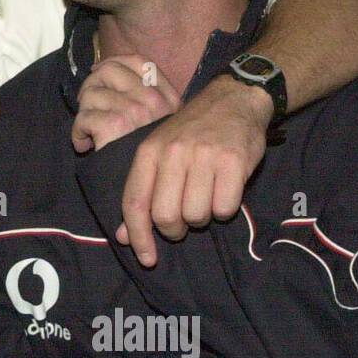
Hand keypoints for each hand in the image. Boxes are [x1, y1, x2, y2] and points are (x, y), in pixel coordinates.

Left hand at [71, 54, 180, 152]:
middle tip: (88, 106)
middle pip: (109, 70)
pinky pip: (83, 117)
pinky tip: (85, 146)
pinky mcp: (113, 126)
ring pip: (91, 93)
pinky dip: (77, 133)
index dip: (114, 62)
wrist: (151, 191)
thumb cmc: (149, 161)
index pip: (139, 61)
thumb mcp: (159, 125)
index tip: (99, 72)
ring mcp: (134, 112)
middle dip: (92, 85)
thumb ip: (142, 97)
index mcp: (167, 99)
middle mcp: (152, 102)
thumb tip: (102, 67)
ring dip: (84, 113)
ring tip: (89, 132)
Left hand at [117, 73, 272, 266]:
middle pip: (166, 216)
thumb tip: (124, 236)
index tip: (146, 259)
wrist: (232, 98)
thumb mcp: (159, 152)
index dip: (138, 236)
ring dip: (203, 218)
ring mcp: (203, 156)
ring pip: (196, 216)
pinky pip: (225, 208)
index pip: (135, 203)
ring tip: (206, 198)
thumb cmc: (192, 132)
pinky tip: (225, 190)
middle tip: (184, 221)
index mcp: (148, 152)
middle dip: (175, 230)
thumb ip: (142, 191)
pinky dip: (225, 209)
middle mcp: (172, 153)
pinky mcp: (233, 161)